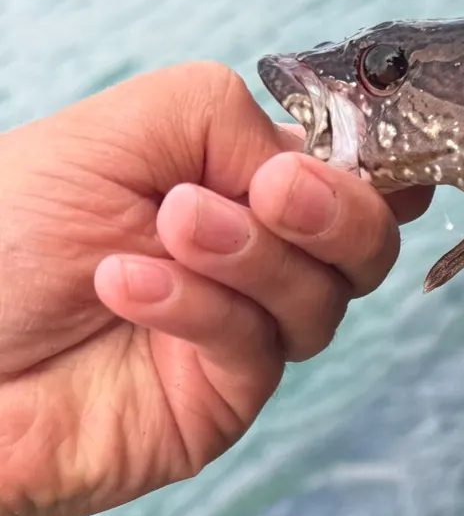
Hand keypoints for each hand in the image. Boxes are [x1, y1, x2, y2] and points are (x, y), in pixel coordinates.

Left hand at [0, 62, 431, 515]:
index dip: (373, 162)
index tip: (363, 152)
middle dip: (338, 211)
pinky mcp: (227, 398)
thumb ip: (219, 118)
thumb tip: (299, 166)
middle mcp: (254, 257)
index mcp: (233, 182)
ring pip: (327, 296)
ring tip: (170, 230)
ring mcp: (246, 331)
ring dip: (253, 255)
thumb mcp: (111, 134)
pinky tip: (128, 285)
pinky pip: (261, 347)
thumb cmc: (0, 240)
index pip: (346, 169)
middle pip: (367, 240)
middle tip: (277, 194)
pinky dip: (202, 307)